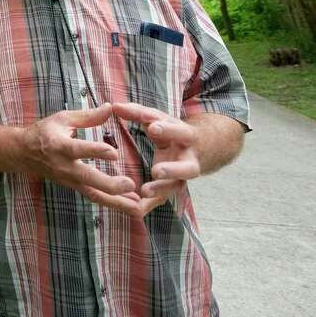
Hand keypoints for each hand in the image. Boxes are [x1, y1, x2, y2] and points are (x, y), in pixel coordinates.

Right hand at [12, 103, 139, 214]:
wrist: (24, 153)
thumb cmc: (44, 132)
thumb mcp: (63, 118)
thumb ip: (88, 116)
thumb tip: (110, 107)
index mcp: (60, 145)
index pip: (78, 150)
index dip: (95, 151)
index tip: (114, 153)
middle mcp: (65, 166)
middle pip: (88, 178)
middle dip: (109, 184)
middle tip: (131, 185)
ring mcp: (69, 180)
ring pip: (93, 194)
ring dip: (116, 202)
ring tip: (137, 207)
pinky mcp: (74, 187)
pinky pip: (94, 197)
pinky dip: (112, 204)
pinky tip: (130, 206)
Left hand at [111, 102, 202, 218]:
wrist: (200, 147)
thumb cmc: (172, 130)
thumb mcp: (159, 118)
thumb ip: (138, 113)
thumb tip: (115, 106)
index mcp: (187, 137)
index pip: (180, 132)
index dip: (168, 130)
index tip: (152, 128)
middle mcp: (189, 159)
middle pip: (188, 169)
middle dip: (173, 170)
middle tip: (156, 171)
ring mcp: (183, 177)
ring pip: (177, 188)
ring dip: (161, 191)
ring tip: (143, 192)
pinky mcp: (172, 188)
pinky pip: (163, 200)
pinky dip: (150, 205)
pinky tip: (135, 210)